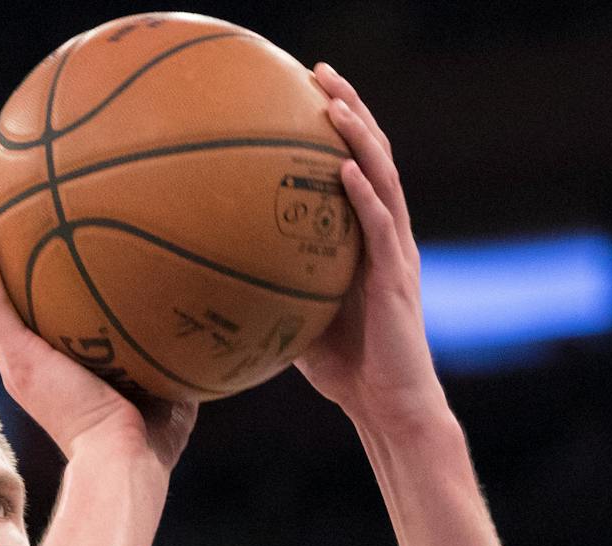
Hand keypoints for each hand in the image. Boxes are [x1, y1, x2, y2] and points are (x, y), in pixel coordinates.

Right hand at [0, 196, 197, 470]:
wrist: (128, 461)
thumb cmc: (152, 439)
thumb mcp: (165, 384)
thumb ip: (168, 349)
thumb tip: (200, 314)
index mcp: (51, 372)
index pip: (26, 321)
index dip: (19, 285)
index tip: (25, 247)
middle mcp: (26, 366)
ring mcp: (17, 363)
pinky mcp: (18, 360)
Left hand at [297, 64, 447, 436]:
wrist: (390, 407)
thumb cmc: (347, 371)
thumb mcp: (298, 317)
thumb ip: (273, 286)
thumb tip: (213, 274)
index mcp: (367, 241)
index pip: (355, 168)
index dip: (337, 127)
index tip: (304, 90)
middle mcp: (387, 237)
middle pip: (374, 156)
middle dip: (350, 109)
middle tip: (320, 72)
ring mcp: (395, 254)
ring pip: (384, 179)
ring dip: (361, 136)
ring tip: (336, 103)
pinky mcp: (397, 278)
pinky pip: (380, 226)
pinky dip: (364, 193)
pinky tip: (343, 166)